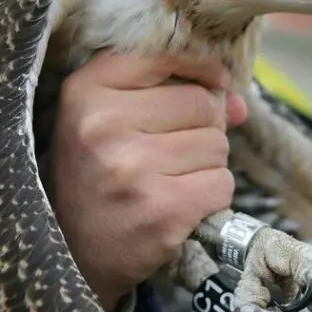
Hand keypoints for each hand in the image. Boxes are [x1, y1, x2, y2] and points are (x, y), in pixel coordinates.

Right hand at [47, 50, 247, 311]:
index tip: (213, 81)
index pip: (167, 56)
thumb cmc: (100, 176)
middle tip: (174, 151)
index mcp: (86, 92)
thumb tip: (238, 103)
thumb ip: (175, 95)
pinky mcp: (162, 209)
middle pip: (203, 103)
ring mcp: (133, 168)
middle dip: (205, 126)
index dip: (201, 68)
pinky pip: (222, 183)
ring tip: (171, 179)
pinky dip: (213, 194)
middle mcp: (104, 126)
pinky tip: (182, 203)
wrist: (73, 255)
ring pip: (218, 144)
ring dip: (208, 163)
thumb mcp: (115, 122)